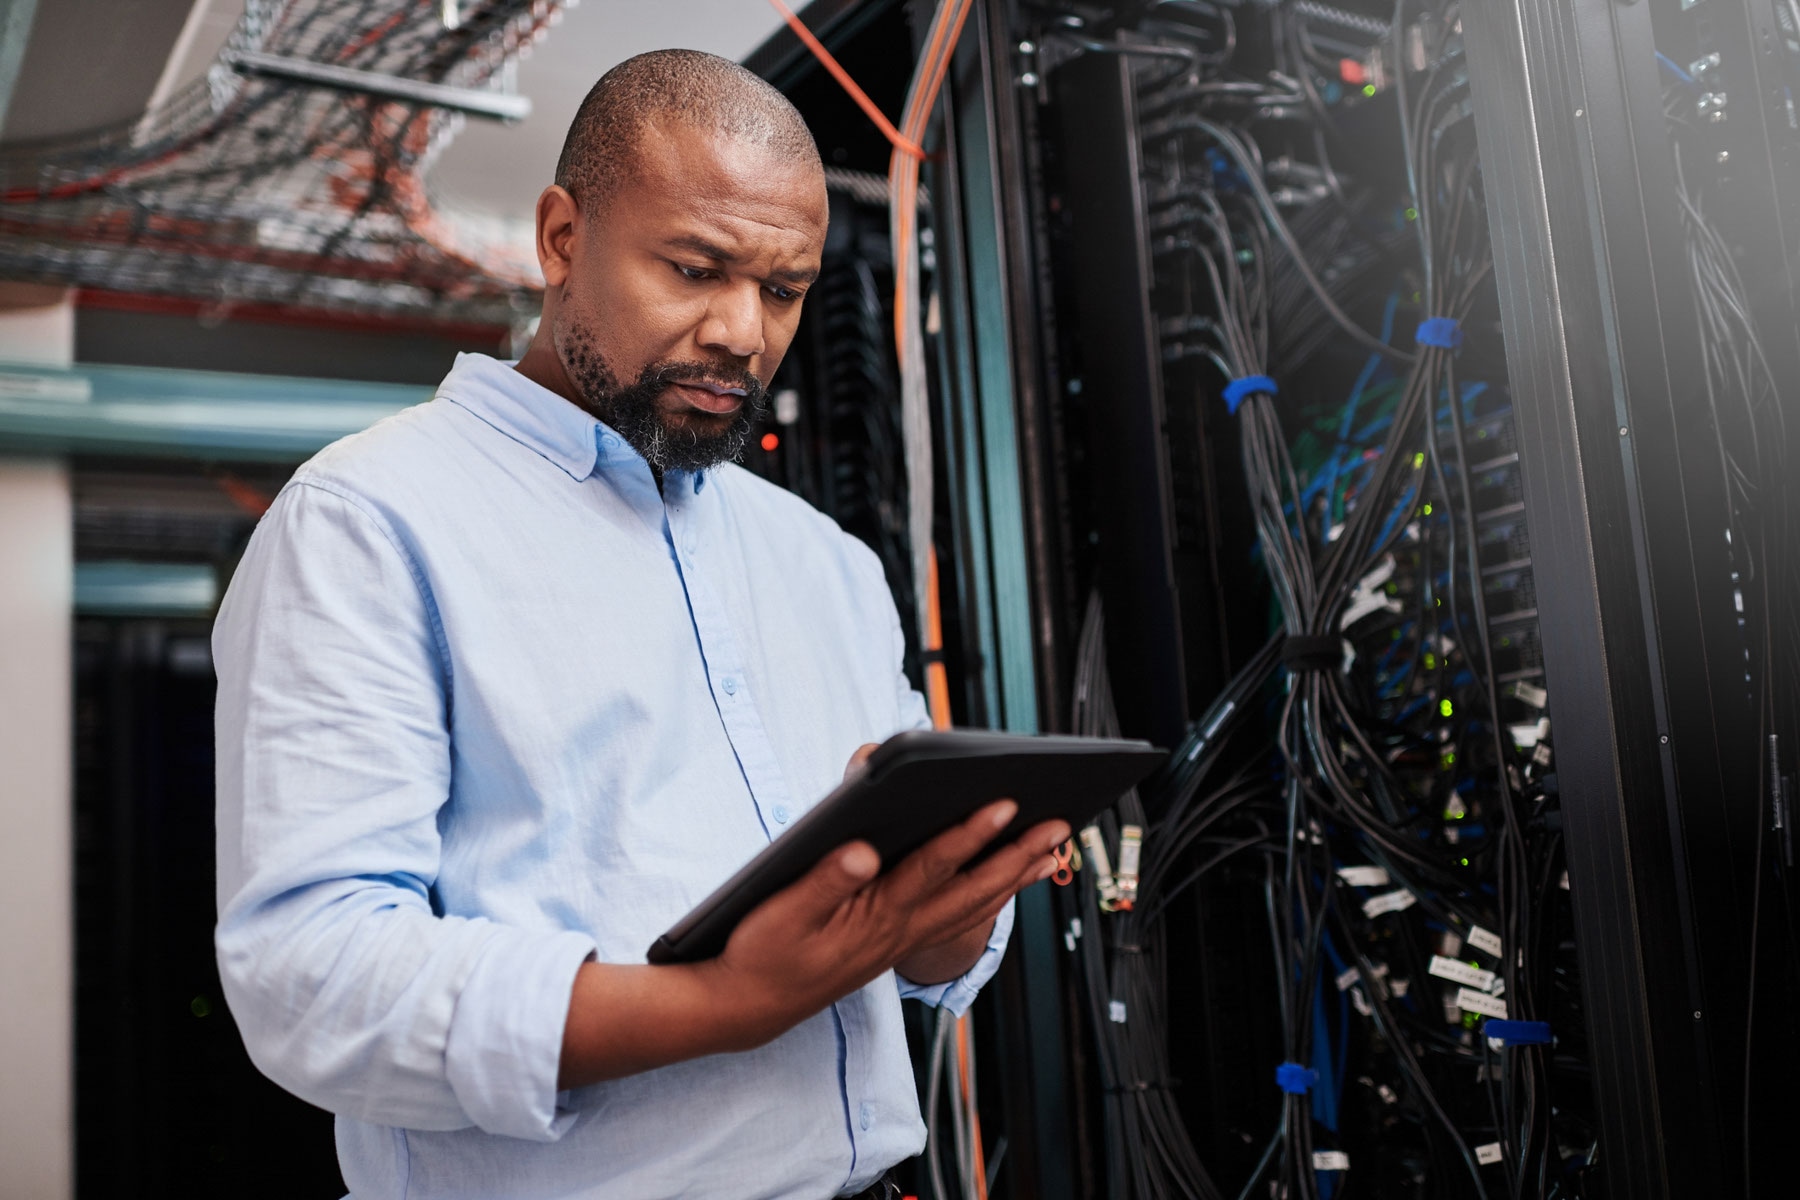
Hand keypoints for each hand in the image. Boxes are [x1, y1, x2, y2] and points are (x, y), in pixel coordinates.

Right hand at [701, 797, 1068, 1049]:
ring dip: (1012, 877)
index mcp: (874, 915)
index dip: (969, 833)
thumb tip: (864, 848)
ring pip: (970, 907)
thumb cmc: (763, 953)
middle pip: (971, 891)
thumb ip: (825, 878)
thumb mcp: (783, 911)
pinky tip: (1003, 882)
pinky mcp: (894, 945)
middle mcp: (898, 931)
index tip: (1003, 802)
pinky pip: (955, 919)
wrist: (749, 1006)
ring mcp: (901, 941)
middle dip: (1016, 855)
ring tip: (1048, 849)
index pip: (932, 866)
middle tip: (1058, 824)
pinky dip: (987, 898)